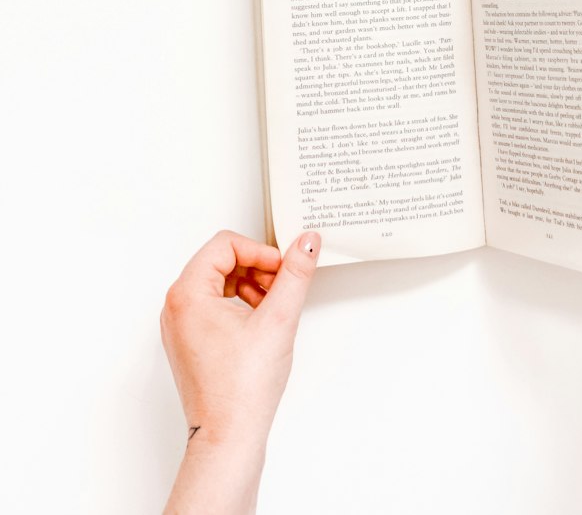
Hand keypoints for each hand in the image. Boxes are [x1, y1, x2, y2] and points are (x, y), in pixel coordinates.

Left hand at [160, 229, 320, 451]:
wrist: (228, 438)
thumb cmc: (241, 389)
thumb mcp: (278, 319)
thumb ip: (296, 274)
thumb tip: (306, 243)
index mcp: (187, 294)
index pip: (226, 244)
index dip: (260, 251)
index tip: (282, 268)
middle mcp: (176, 307)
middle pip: (221, 261)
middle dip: (256, 268)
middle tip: (282, 286)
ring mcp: (180, 327)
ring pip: (219, 283)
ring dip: (251, 285)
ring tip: (274, 306)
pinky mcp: (190, 342)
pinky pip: (214, 305)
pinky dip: (240, 304)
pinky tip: (261, 323)